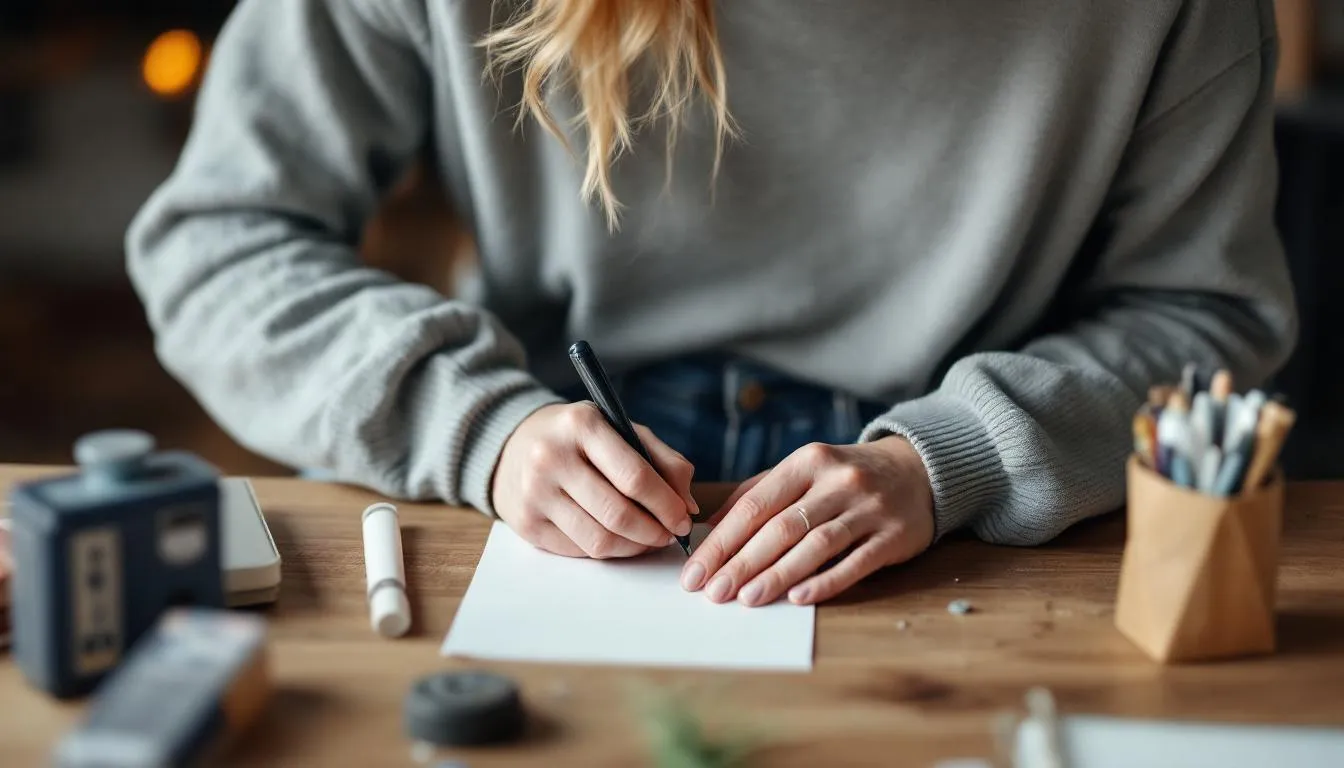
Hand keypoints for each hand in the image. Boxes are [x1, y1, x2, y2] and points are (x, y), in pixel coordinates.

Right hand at [492, 403, 696, 557]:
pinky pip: (579, 550)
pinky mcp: (526, 523)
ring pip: (599, 541)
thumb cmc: (580, 439)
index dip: (667, 505)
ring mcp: (534, 493)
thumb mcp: (622, 430)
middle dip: (654, 532)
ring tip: (647, 540)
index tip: (683, 519)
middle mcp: (551, 457)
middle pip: (618, 514)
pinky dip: (607, 550)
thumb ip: (663, 461)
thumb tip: (689, 506)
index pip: (634, 476)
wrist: (516, 445)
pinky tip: (616, 538)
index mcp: (582, 425)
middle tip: (668, 535)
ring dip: (634, 548)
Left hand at [680, 437, 933, 605]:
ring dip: (778, 574)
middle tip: (713, 592)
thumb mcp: (804, 471)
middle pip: (781, 527)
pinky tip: (798, 597)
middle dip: (742, 562)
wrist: (920, 469)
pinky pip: (855, 562)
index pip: (755, 504)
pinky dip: (825, 581)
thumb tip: (710, 530)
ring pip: (815, 544)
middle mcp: (837, 481)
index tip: (696, 571)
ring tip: (747, 598)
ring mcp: (868, 508)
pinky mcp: (894, 535)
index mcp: (807, 461)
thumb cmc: (847, 476)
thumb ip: (758, 494)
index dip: (722, 540)